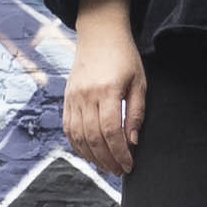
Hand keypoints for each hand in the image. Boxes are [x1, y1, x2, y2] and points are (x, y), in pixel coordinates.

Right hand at [60, 0, 145, 176]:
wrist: (99, 36)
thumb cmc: (124, 58)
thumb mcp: (139, 82)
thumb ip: (136, 112)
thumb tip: (132, 141)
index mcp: (107, 91)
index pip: (111, 131)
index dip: (120, 153)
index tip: (129, 165)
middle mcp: (86, 95)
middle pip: (94, 138)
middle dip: (107, 160)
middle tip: (119, 171)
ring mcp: (73, 98)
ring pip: (79, 137)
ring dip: (92, 156)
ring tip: (106, 166)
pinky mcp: (67, 99)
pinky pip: (69, 129)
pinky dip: (78, 145)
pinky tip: (90, 153)